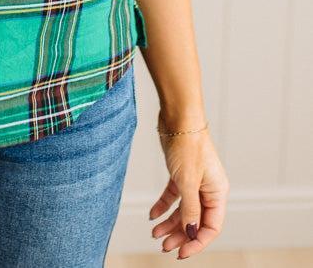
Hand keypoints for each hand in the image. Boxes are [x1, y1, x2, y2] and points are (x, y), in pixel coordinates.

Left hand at [150, 120, 229, 258]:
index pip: (210, 227)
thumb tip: (191, 234)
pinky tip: (152, 215)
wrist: (178, 117)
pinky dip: (163, 206)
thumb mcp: (187, 181)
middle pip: (195, 220)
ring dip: (170, 223)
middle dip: (180, 235)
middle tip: (164, 247)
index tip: (181, 253)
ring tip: (155, 235)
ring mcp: (194, 181)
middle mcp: (208, 189)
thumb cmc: (187, 145)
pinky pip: (173, 196)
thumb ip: (190, 210)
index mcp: (217, 192)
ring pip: (183, 210)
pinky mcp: (181, 173)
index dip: (196, 242)